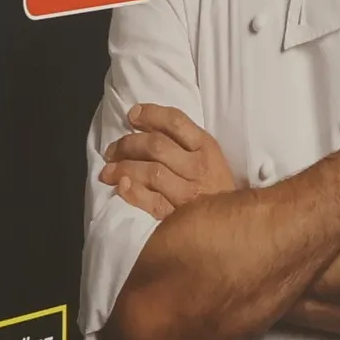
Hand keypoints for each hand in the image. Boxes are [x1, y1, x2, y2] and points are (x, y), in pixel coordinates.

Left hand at [101, 102, 235, 219]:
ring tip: (108, 171)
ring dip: (124, 168)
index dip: (150, 114)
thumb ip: (183, 141)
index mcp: (206, 147)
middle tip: (112, 150)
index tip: (132, 115)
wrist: (232, 225)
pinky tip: (121, 187)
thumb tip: (144, 124)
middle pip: (156, 146)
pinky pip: (151, 202)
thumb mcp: (209, 156)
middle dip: (128, 144)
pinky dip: (133, 193)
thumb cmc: (214, 185)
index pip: (175, 121)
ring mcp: (188, 193)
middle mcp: (198, 167)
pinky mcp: (178, 217)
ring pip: (151, 172)